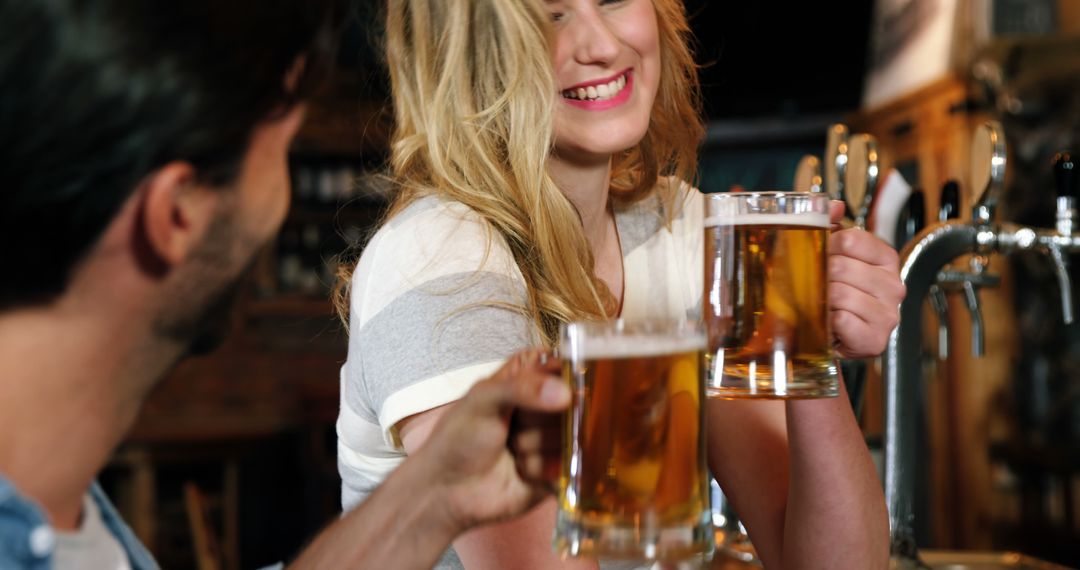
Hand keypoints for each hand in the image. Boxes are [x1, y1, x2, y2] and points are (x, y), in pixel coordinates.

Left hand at [416, 349, 567, 532]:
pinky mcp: (559, 470)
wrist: (448, 491)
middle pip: (572, 402)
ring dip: (536, 447)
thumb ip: (521, 388)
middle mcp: (546, 406)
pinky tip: (521, 471)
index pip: (563, 364)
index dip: (563, 376)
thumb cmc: (459, 438)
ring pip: (569, 435)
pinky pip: (569, 465)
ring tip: (511, 451)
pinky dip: (542, 469)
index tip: (556, 389)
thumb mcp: (482, 400)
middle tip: (514, 425)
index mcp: (528, 378)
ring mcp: (555, 438)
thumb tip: (565, 394)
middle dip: (542, 418)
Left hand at [827, 201, 904, 358]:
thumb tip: (831, 205)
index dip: (825, 247)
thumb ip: (832, 226)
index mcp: (886, 259)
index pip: (850, 239)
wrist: (838, 338)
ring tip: (821, 305)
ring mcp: (888, 314)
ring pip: (839, 294)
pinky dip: (828, 321)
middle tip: (813, 286)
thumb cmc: (837, 296)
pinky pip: (842, 320)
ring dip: (821, 300)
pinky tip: (829, 322)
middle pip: (840, 267)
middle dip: (818, 277)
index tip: (820, 258)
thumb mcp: (836, 257)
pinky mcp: (875, 339)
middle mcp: (893, 285)